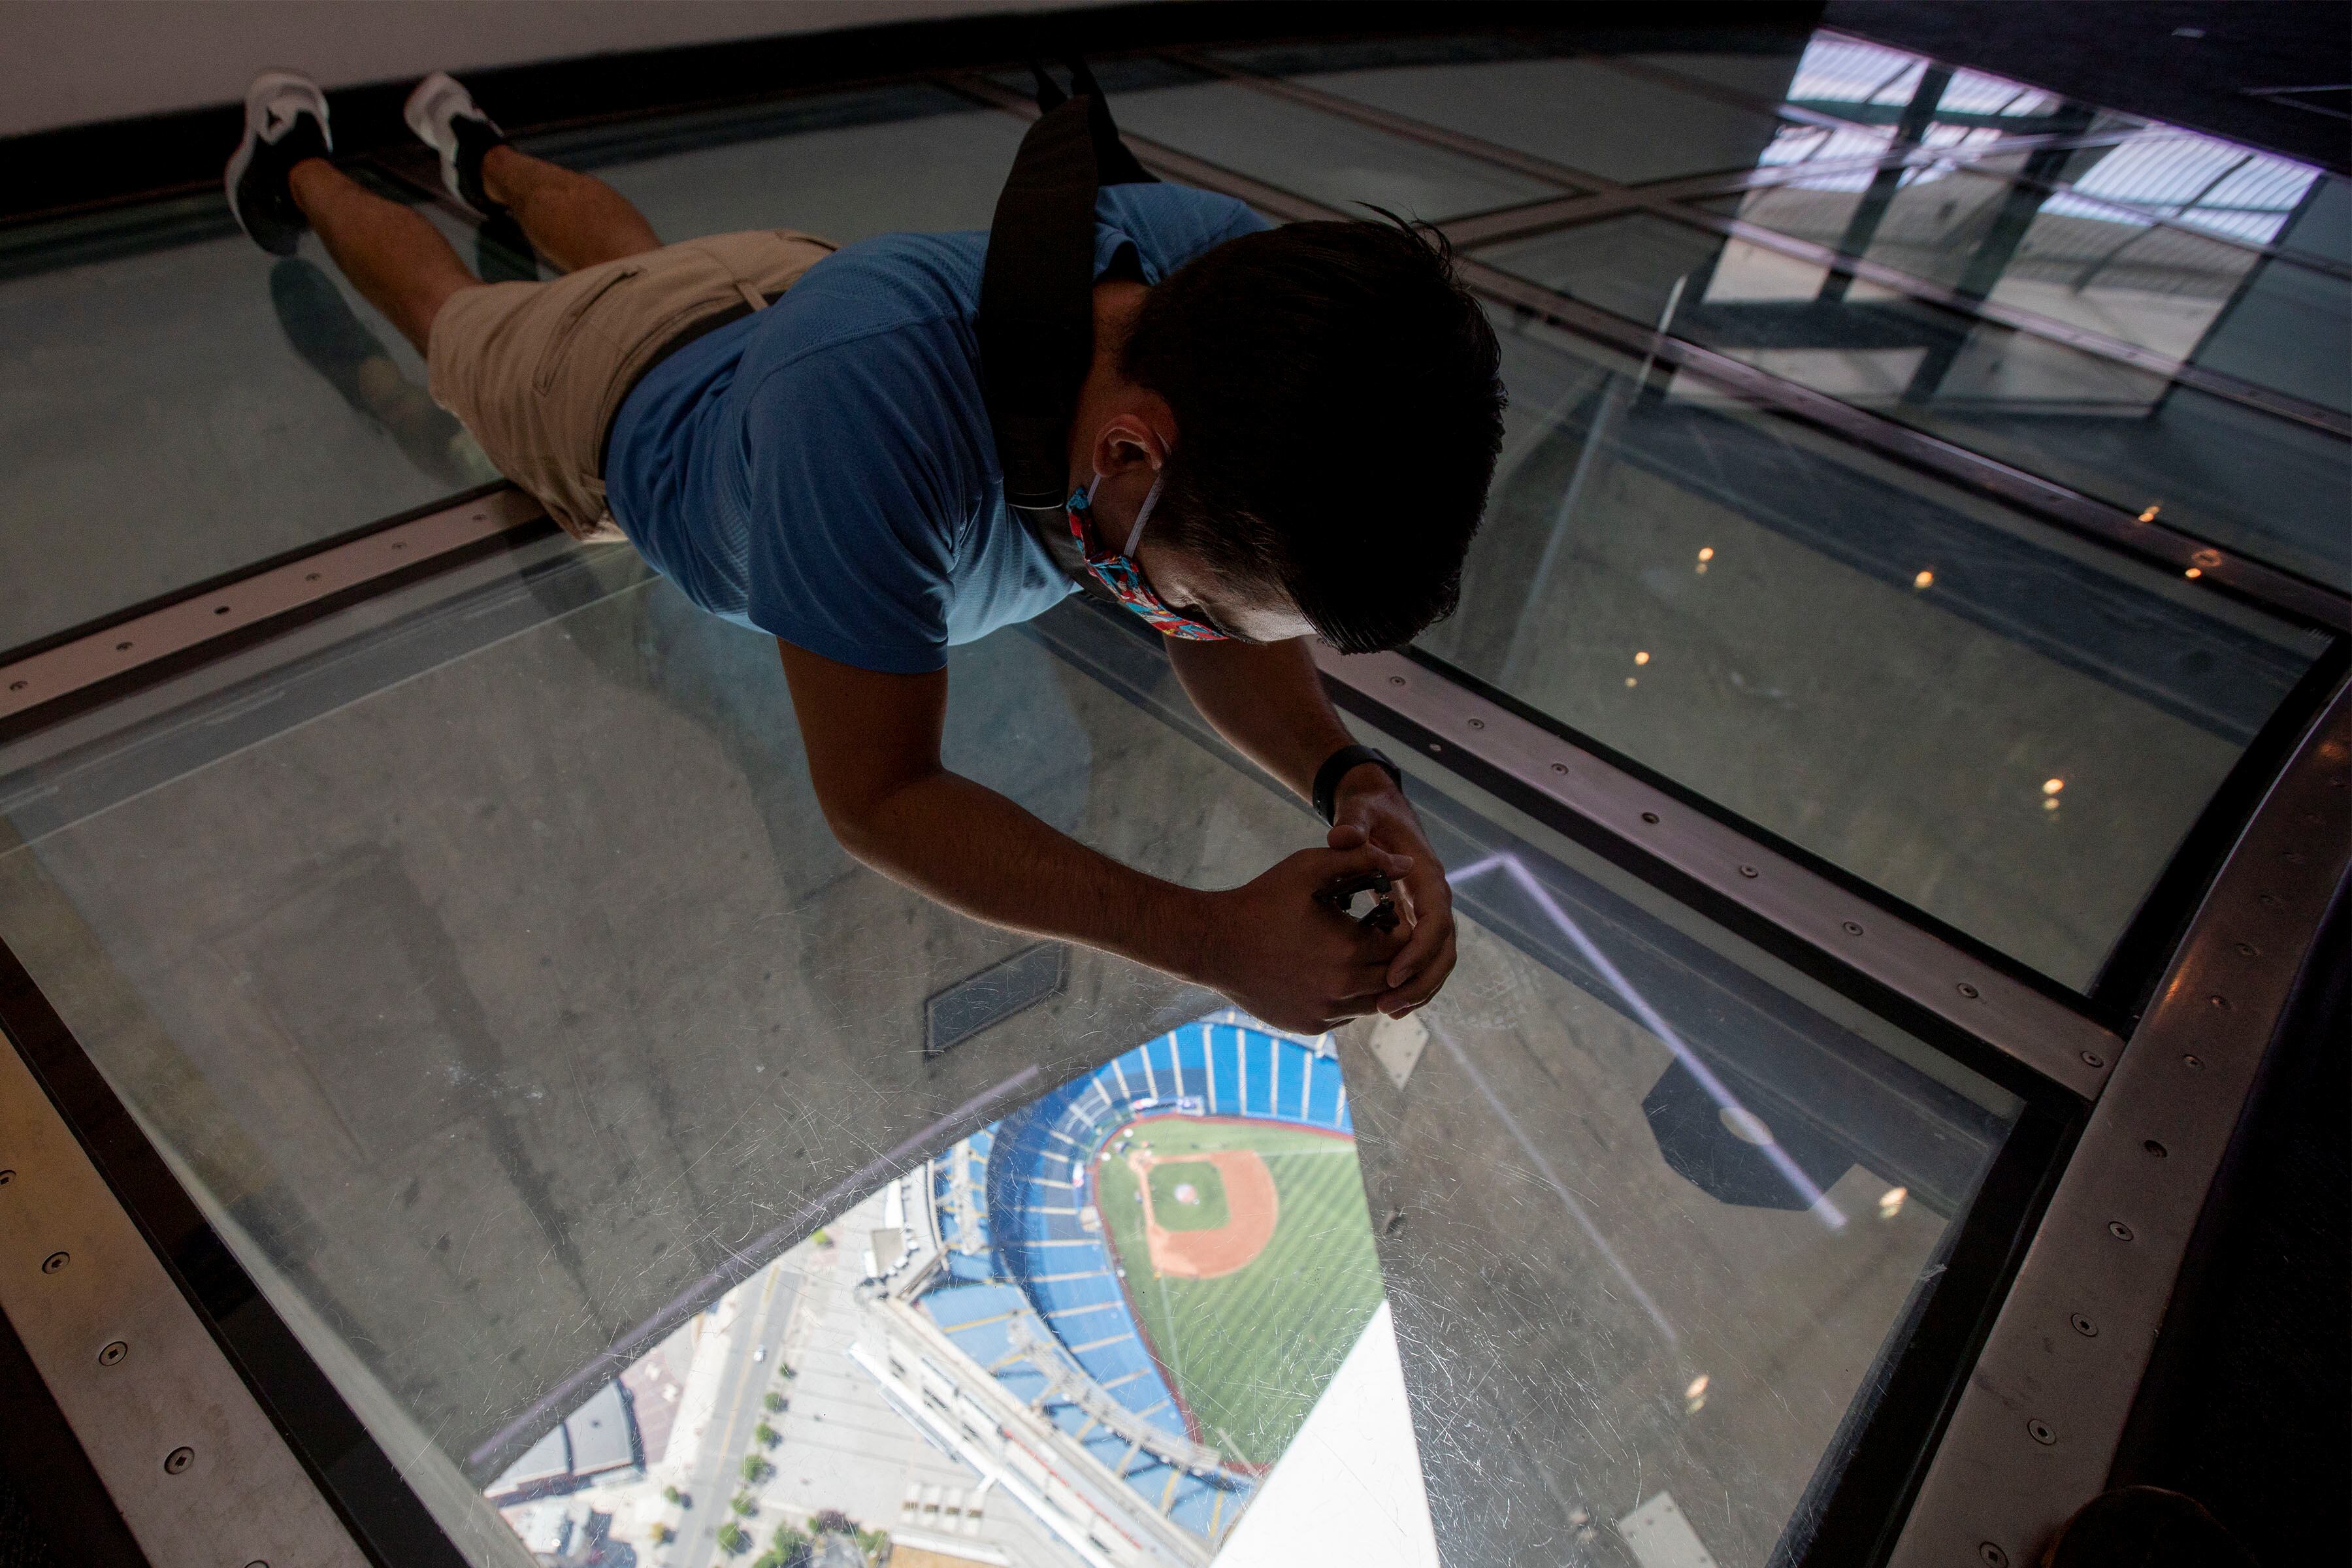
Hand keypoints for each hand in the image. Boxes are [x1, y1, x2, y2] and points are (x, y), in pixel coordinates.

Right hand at [1196, 835, 1414, 1034]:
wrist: (1215, 943)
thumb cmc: (1263, 899)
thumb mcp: (1310, 867)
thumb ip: (1362, 859)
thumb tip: (1409, 863)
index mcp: (1350, 948)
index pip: (1403, 945)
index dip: (1398, 929)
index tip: (1382, 917)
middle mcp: (1343, 987)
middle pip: (1392, 976)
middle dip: (1388, 955)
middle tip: (1370, 935)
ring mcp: (1326, 1011)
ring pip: (1373, 1001)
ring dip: (1371, 979)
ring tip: (1351, 954)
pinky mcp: (1310, 1025)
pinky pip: (1346, 1015)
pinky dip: (1347, 998)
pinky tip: (1330, 973)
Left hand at [1330, 770, 1456, 1016]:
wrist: (1377, 808)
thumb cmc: (1368, 811)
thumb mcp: (1360, 811)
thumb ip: (1352, 824)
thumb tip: (1342, 839)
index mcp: (1425, 874)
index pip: (1435, 921)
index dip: (1418, 951)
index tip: (1392, 975)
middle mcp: (1433, 897)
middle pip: (1443, 950)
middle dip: (1421, 982)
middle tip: (1386, 1006)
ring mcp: (1426, 911)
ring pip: (1437, 960)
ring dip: (1418, 989)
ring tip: (1386, 1011)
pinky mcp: (1414, 920)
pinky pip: (1422, 958)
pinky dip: (1411, 981)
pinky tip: (1384, 1001)